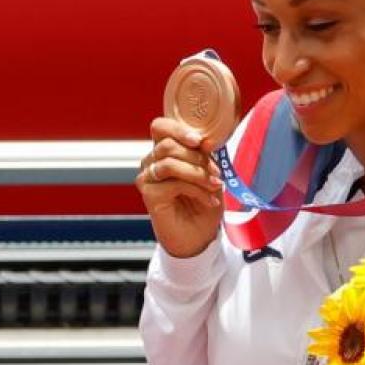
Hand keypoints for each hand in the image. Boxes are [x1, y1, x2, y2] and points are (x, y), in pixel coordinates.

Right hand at [136, 117, 224, 258]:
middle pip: (168, 145)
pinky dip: (197, 191)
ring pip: (170, 163)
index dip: (178, 129)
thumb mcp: (208, 173)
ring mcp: (147, 178)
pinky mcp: (149, 195)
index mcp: (164, 151)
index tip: (199, 141)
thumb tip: (205, 141)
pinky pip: (174, 184)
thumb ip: (203, 155)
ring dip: (198, 174)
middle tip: (217, 172)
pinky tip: (209, 200)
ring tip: (215, 185)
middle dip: (197, 157)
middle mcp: (151, 162)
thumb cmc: (203, 203)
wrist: (198, 236)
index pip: (160, 127)